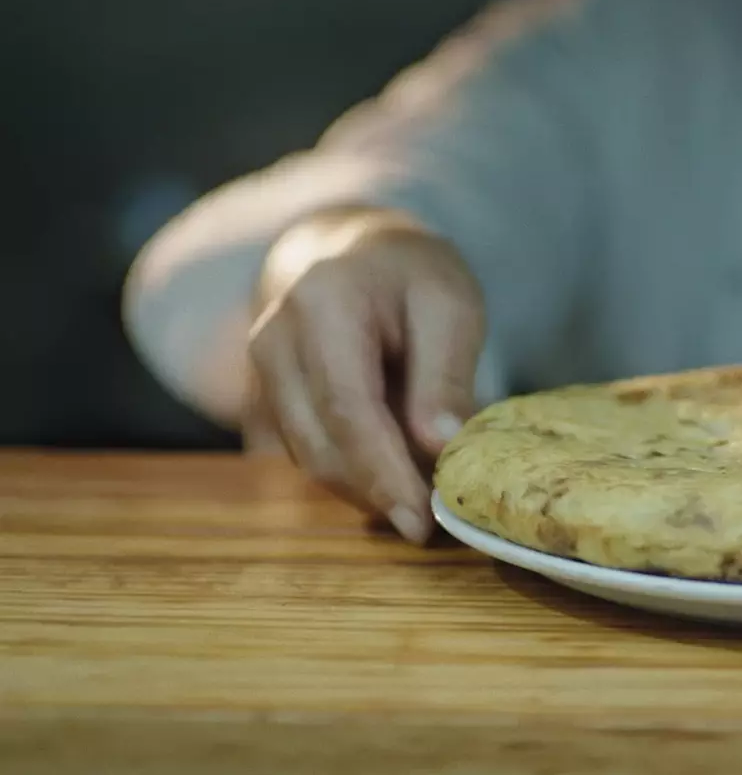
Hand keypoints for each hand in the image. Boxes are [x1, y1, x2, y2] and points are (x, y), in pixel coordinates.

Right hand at [247, 207, 484, 542]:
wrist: (354, 253)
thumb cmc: (412, 277)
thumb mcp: (450, 306)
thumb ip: (445, 376)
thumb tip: (441, 448)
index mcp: (323, 305)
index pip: (348, 409)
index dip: (384, 473)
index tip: (422, 520)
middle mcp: (274, 338)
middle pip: (321, 444)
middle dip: (378, 492)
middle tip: (434, 520)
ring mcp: (259, 371)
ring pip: (309, 458)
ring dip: (367, 489)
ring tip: (425, 494)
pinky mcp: (262, 399)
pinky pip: (306, 453)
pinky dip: (351, 476)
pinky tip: (396, 476)